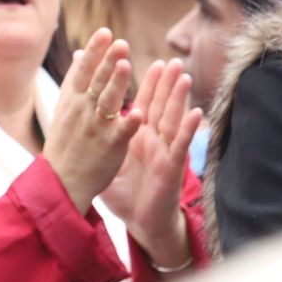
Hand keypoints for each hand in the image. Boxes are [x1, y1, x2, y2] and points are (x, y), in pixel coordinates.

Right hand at [44, 29, 143, 212]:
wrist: (62, 181)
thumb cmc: (66, 143)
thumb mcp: (65, 108)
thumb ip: (77, 81)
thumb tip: (82, 53)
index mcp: (71, 100)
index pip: (82, 70)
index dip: (94, 51)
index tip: (105, 32)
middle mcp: (82, 111)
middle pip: (96, 81)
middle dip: (107, 61)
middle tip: (120, 42)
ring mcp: (95, 128)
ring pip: (107, 102)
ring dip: (117, 84)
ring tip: (126, 65)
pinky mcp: (110, 146)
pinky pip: (121, 132)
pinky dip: (128, 123)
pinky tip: (138, 112)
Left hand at [101, 59, 202, 267]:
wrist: (139, 221)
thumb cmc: (125, 192)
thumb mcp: (109, 159)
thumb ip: (102, 136)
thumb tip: (85, 118)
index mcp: (136, 135)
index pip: (141, 103)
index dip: (144, 83)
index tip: (145, 60)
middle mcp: (152, 140)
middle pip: (160, 106)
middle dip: (166, 83)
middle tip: (172, 60)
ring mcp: (164, 151)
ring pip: (172, 119)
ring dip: (179, 98)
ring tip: (184, 76)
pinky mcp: (171, 167)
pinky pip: (180, 145)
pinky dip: (187, 129)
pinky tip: (197, 112)